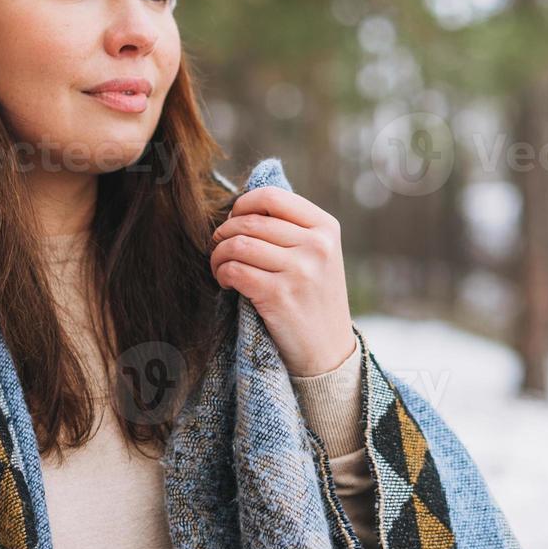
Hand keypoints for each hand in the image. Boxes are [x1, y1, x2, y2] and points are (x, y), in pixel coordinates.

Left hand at [210, 186, 356, 376]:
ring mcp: (299, 270)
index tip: (233, 220)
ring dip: (218, 254)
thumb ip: (291, 228)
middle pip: (250, 221)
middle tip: (219, 246)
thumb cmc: (314, 299)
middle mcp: (316, 245)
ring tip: (220, 266)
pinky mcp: (279, 296)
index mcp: (326, 227)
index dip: (243, 204)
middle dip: (224, 232)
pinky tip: (226, 282)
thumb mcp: (319, 256)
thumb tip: (240, 208)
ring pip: (238, 244)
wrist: (328, 352)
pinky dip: (221, 273)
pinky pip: (234, 270)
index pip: (272, 196)